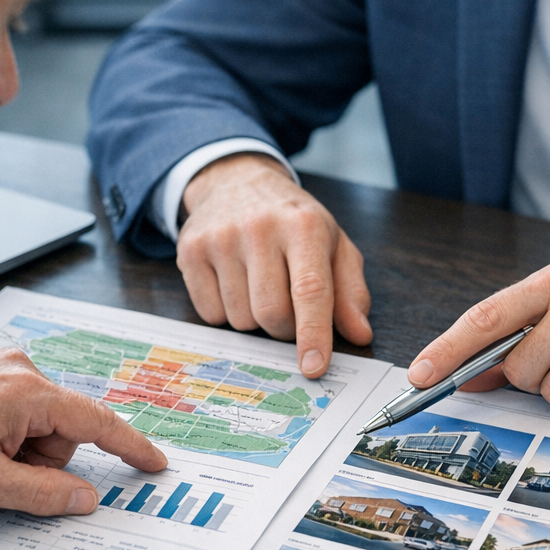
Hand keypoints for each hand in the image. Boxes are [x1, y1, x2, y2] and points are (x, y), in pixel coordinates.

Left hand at [0, 348, 166, 514]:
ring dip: (21, 445)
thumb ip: (42, 494)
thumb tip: (86, 499)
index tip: (156, 462)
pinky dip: (8, 428)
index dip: (131, 446)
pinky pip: (20, 404)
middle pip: (64, 427)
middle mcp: (23, 368)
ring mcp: (4, 363)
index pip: (98, 422)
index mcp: (28, 393)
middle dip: (42, 458)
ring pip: (41, 418)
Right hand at [177, 153, 372, 376]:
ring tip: (259, 285)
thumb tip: (359, 334)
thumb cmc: (293, 222)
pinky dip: (226, 312)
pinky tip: (234, 282)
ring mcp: (220, 238)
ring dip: (255, 320)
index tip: (314, 368)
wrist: (237, 181)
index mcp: (303, 226)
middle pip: (272, 314)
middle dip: (285, 329)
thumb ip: (351, 291)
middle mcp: (259, 228)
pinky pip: (210, 314)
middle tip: (290, 308)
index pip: (310, 291)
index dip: (313, 335)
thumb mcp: (333, 246)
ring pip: (240, 319)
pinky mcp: (190, 251)